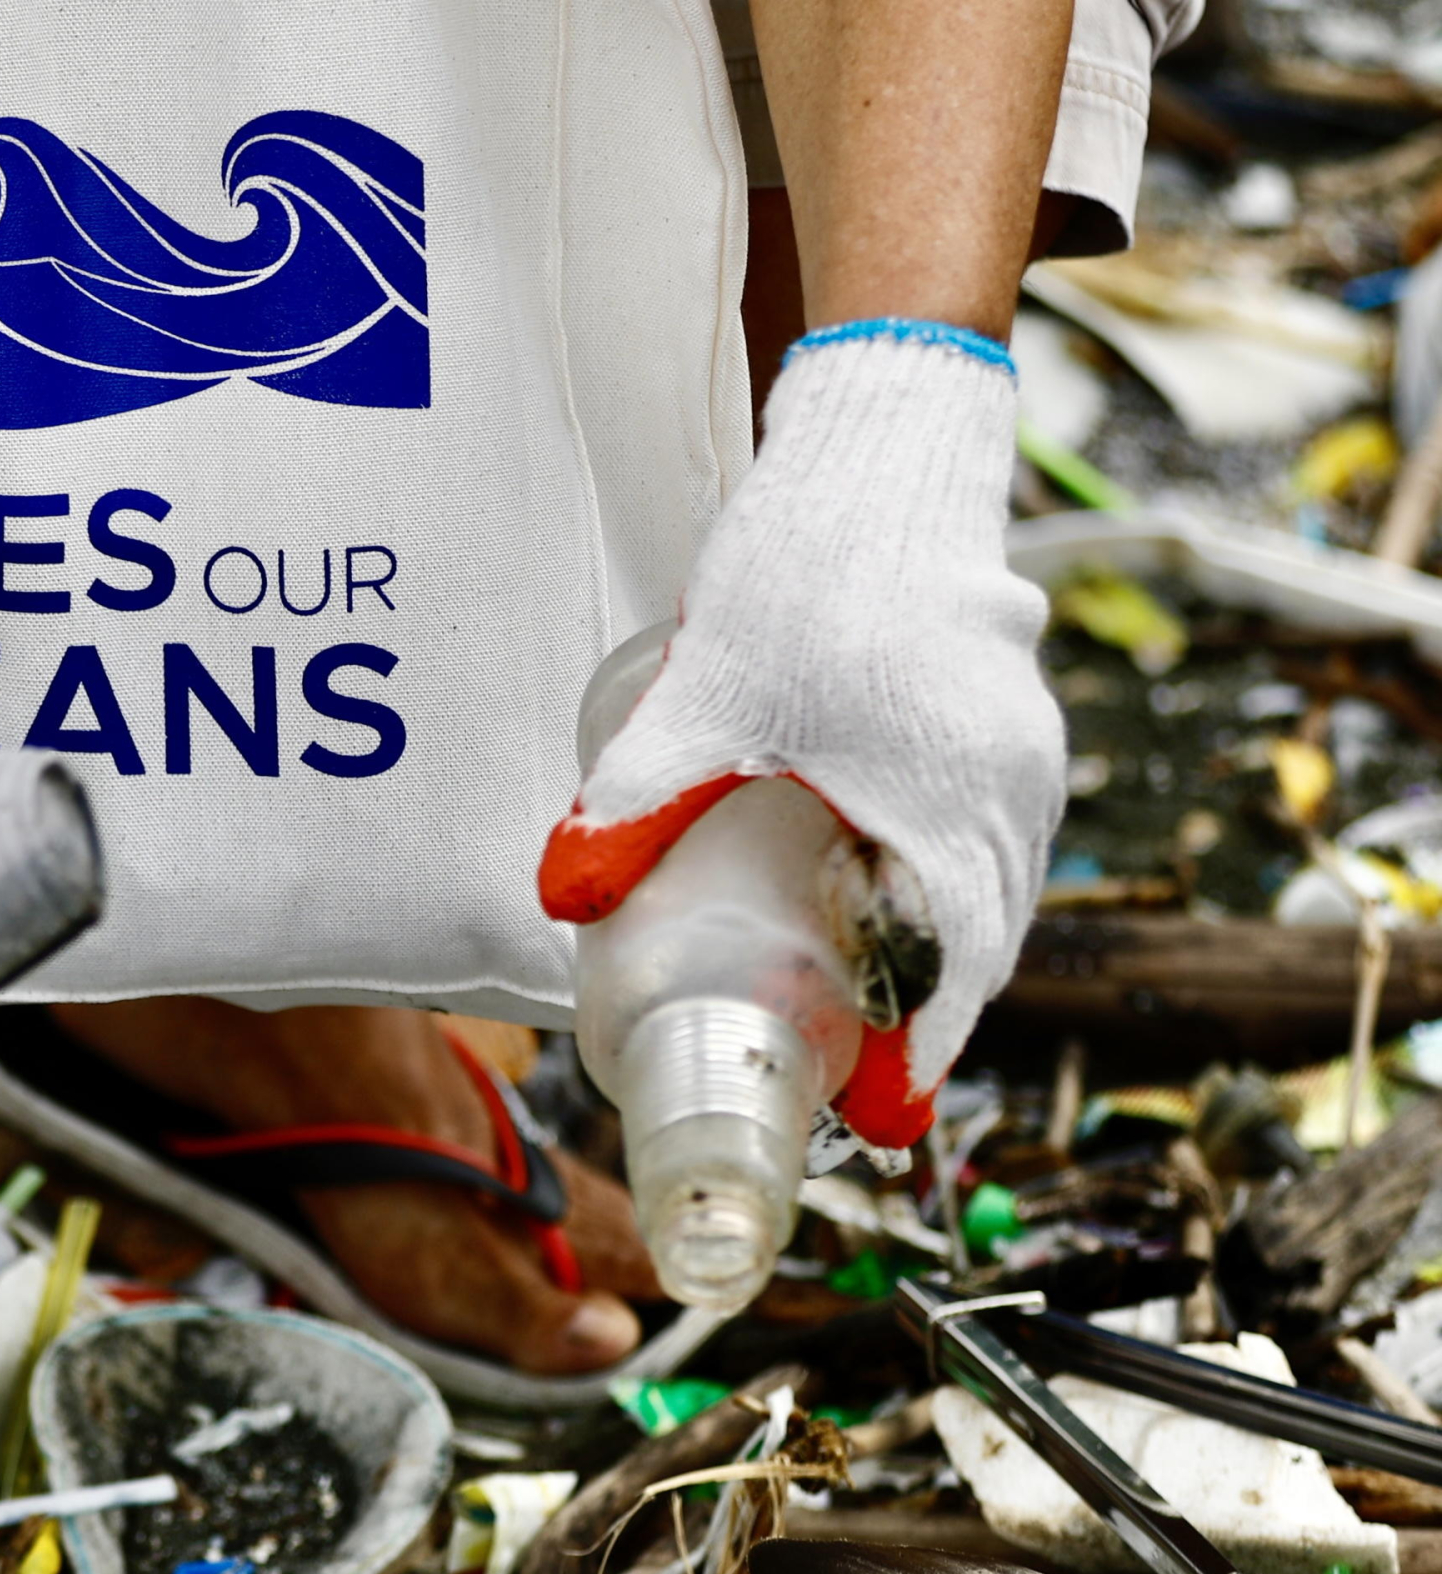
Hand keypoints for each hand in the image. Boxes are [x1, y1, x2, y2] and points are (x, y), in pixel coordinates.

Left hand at [539, 321, 1063, 1145]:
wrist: (880, 448)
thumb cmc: (806, 568)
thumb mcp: (703, 700)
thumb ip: (629, 803)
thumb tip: (559, 895)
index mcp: (952, 806)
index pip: (957, 973)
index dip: (919, 1057)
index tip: (880, 1120)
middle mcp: (1011, 789)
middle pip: (981, 944)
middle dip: (922, 1017)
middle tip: (856, 1080)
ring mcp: (1021, 749)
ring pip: (995, 889)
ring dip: (941, 953)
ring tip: (867, 1005)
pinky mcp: (1006, 715)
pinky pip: (994, 834)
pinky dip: (952, 886)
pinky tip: (887, 895)